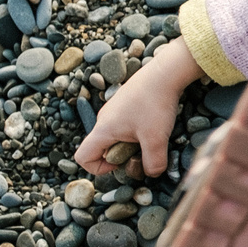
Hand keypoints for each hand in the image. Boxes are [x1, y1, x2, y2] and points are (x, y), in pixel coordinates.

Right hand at [75, 42, 203, 177]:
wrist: (165, 73)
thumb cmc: (155, 104)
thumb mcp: (156, 139)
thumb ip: (153, 162)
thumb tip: (152, 173)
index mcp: (103, 129)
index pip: (82, 157)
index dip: (98, 168)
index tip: (121, 163)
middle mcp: (104, 119)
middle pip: (101, 148)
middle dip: (121, 156)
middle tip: (143, 150)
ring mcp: (115, 110)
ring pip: (116, 136)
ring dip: (131, 143)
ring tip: (152, 135)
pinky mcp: (126, 103)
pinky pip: (125, 125)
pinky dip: (138, 131)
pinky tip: (155, 123)